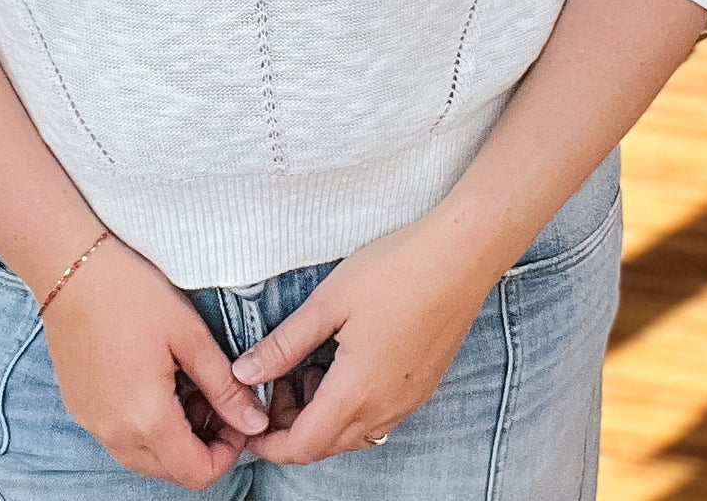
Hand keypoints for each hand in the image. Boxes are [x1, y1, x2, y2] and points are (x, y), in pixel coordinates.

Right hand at [39, 235, 270, 490]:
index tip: (237, 417)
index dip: (227, 455)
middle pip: (171, 471)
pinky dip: (146, 429)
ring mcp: (93, 425)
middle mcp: (115, 434)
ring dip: (174, 440)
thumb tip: (255, 423)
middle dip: (203, 446)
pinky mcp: (81, 410)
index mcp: (147, 419)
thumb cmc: (130, 293)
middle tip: (215, 398)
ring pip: (145, 459)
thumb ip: (223, 386)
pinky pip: (121, 440)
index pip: (196, 474)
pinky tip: (156, 385)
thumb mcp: (188, 334)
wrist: (68, 268)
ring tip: (187, 388)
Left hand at [231, 214, 495, 464]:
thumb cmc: (395, 272)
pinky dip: (349, 407)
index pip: (302, 447)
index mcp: (355, 393)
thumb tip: (246, 373)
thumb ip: (284, 344)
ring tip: (304, 368)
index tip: (249, 424)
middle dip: (291, 427)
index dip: (270, 444)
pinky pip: (377, 417)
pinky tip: (341, 364)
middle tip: (274, 382)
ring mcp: (407, 402)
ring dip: (321, 418)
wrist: (461, 258)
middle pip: (326, 445)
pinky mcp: (422, 388)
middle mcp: (384, 410)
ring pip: (353, 434)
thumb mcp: (328, 302)